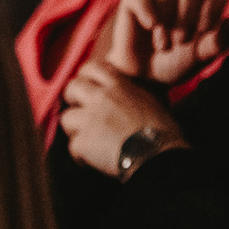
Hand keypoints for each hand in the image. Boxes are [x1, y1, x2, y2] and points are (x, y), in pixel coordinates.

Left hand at [61, 62, 182, 178]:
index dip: (85, 77)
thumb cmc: (162, 131)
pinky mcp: (83, 142)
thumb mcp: (150, 101)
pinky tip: (91, 161)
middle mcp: (101, 97)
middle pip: (71, 87)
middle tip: (82, 112)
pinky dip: (80, 155)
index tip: (88, 87)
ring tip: (87, 140)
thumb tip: (125, 99)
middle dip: (72, 100)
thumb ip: (131, 94)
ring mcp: (90, 119)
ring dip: (74, 130)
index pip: (92, 67)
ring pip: (66, 118)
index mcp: (119, 85)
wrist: (158, 154)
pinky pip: (72, 146)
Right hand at [105, 0, 228, 88]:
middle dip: (187, 18)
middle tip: (180, 42)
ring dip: (167, 21)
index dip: (211, 11)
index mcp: (204, 4)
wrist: (144, 78)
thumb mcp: (200, 56)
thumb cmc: (176, 64)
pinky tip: (151, 26)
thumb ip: (221, 40)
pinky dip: (147, 10)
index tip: (202, 34)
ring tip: (163, 45)